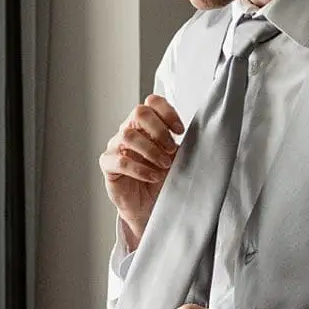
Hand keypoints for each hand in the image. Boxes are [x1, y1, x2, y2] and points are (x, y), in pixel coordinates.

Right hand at [99, 95, 183, 245]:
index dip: (167, 112)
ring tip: (164, 165)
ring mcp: (116, 146)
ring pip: (128, 136)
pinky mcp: (108, 165)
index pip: (152, 102)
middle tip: (171, 148)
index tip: (180, 130)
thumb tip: (199, 133)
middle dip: (159, 130)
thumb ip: (179, 142)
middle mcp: (128, 131)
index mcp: (145, 124)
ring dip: (151, 150)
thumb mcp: (175, 157)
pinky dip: (140, 169)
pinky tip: (152, 176)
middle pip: (139, 112)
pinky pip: (120, 161)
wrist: (148, 206)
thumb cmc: (160, 178)